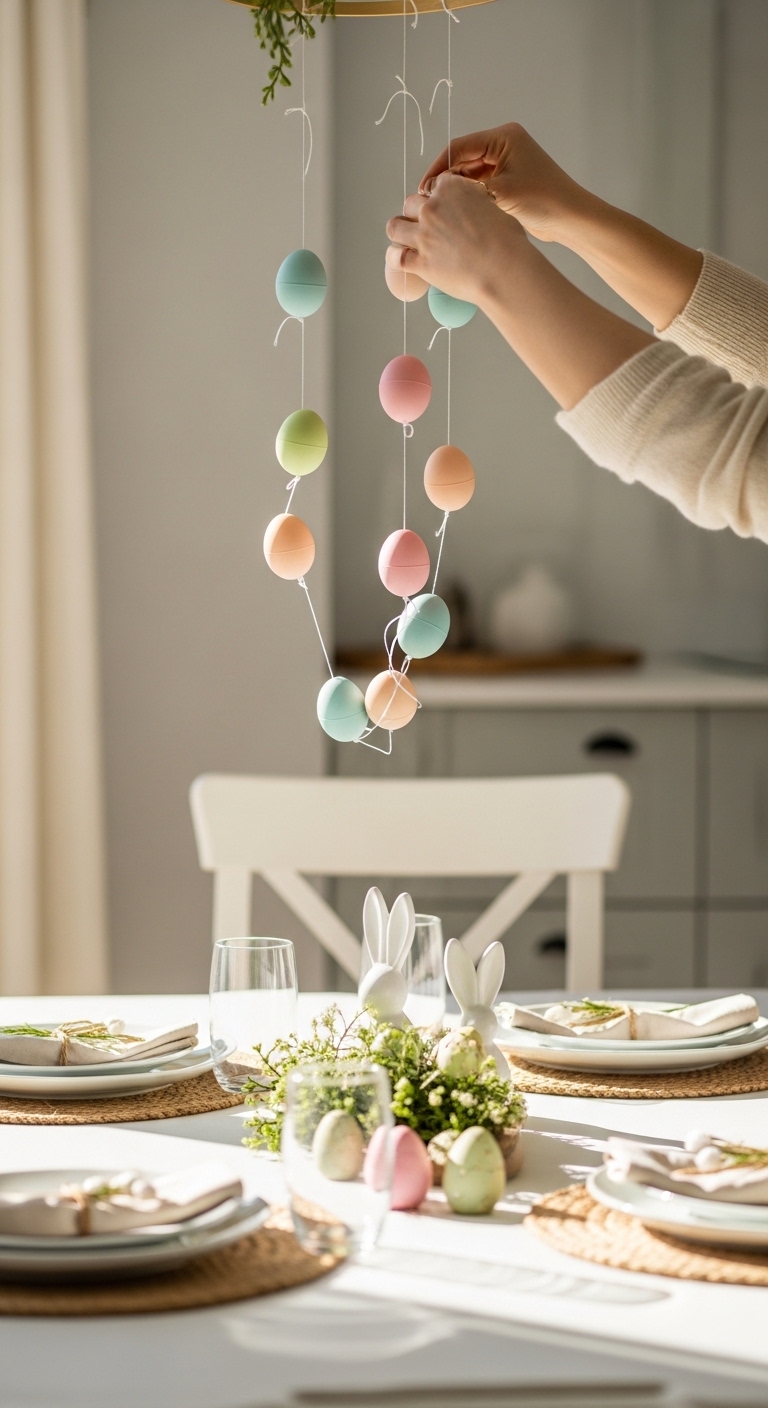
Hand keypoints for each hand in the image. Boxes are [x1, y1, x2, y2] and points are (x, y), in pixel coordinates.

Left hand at [386, 174, 529, 306]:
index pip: (435, 185)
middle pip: (412, 204)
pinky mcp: (420, 262)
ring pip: (395, 227)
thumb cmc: (507, 241)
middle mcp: (432, 208)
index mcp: (451, 188)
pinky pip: (396, 257)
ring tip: (403, 236)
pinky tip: (396, 258)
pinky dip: (394, 257)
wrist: (504, 269)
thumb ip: (477, 203)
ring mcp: (423, 236)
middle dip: (417, 212)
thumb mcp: (494, 207)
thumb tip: (475, 210)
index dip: (437, 195)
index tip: (441, 204)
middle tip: (426, 224)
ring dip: (399, 230)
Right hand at [419, 122, 583, 242]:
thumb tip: (436, 191)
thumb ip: (466, 189)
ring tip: (439, 208)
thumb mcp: (499, 193)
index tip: (423, 188)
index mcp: (503, 137)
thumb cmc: (542, 200)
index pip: (459, 147)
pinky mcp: (508, 178)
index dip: (438, 168)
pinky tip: (456, 210)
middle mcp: (504, 144)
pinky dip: (468, 195)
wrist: (570, 218)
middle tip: (428, 202)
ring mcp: (506, 161)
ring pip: (470, 172)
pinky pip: (480, 183)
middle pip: (463, 158)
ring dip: (456, 189)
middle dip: (445, 180)